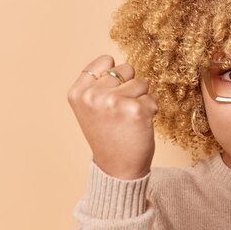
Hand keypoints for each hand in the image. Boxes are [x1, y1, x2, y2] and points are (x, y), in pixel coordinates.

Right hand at [67, 55, 158, 179]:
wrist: (118, 168)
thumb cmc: (108, 136)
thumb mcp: (90, 108)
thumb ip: (98, 85)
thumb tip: (116, 63)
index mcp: (78, 92)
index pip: (106, 60)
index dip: (115, 76)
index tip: (111, 95)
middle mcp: (93, 95)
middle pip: (126, 69)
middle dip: (129, 87)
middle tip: (121, 112)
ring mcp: (114, 102)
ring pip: (142, 82)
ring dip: (141, 99)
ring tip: (129, 119)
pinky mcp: (136, 110)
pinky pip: (152, 99)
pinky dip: (151, 111)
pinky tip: (139, 126)